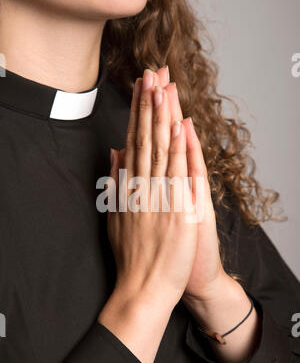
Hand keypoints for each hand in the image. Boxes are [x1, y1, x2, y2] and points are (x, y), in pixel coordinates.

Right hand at [98, 68, 197, 362]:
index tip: (140, 89)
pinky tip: (181, 126)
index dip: (137, 114)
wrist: (142, 288)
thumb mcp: (116, 217)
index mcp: (129, 188)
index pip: (134, 142)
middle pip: (146, 140)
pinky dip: (180, 150)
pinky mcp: (176, 211)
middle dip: (148, 105)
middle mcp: (142, 188)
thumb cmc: (133, 256)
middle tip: (151, 73)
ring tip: (163, 87)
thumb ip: (116, 183)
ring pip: (161, 151)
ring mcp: (158, 198)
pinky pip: (178, 176)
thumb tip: (116, 153)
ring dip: (163, 118)